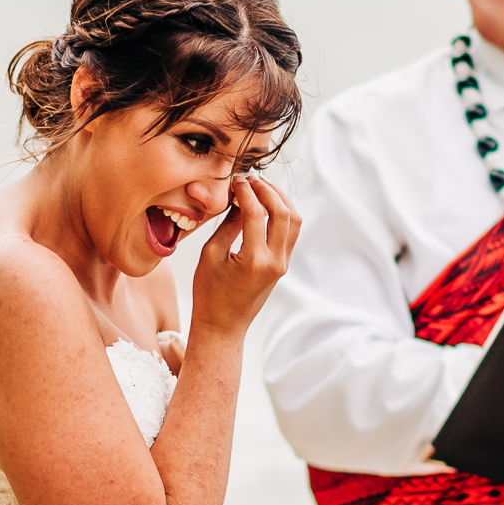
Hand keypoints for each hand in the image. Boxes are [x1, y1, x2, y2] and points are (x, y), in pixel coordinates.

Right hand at [189, 175, 299, 338]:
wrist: (223, 326)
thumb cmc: (209, 293)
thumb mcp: (211, 255)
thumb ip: (228, 224)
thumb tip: (238, 196)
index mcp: (253, 260)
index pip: (256, 212)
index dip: (246, 191)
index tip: (235, 180)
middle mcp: (274, 261)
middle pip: (283, 212)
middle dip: (267, 189)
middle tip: (250, 178)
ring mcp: (282, 264)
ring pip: (294, 220)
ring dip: (280, 198)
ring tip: (261, 186)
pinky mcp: (283, 265)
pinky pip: (291, 232)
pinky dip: (283, 212)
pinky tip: (266, 203)